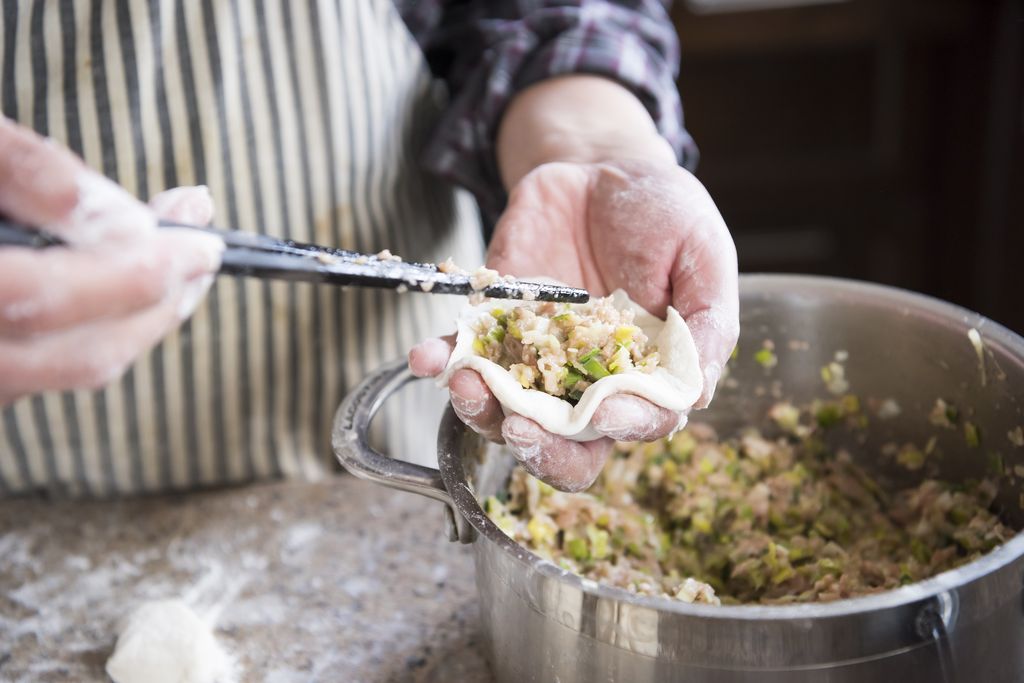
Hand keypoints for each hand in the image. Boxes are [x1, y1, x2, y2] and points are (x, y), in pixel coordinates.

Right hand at [0, 118, 223, 404]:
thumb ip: (16, 170)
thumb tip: (108, 210)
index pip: (54, 296)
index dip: (140, 267)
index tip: (200, 233)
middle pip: (87, 353)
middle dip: (164, 302)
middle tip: (204, 250)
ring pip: (75, 370)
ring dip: (142, 319)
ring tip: (177, 261)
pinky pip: (51, 368)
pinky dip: (101, 329)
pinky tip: (117, 286)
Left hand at [410, 157, 736, 490]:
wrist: (600, 168)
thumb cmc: (664, 215)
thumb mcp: (703, 256)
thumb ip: (708, 323)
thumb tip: (698, 394)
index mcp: (646, 378)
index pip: (634, 423)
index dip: (619, 426)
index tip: (602, 410)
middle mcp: (587, 382)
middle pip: (564, 443)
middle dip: (539, 447)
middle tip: (520, 427)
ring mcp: (536, 358)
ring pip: (506, 411)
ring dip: (482, 409)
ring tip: (466, 383)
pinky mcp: (495, 326)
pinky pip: (465, 354)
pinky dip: (442, 360)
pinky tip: (426, 356)